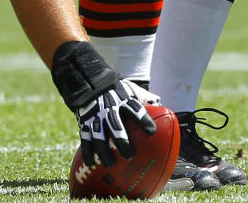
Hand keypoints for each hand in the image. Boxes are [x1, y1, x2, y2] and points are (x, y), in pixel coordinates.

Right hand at [50, 41, 157, 167]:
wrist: (91, 84)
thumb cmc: (117, 90)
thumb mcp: (132, 90)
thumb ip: (145, 98)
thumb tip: (162, 105)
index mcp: (124, 101)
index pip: (136, 110)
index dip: (144, 120)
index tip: (152, 132)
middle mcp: (110, 109)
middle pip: (116, 126)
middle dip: (122, 142)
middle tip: (130, 156)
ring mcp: (96, 116)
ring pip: (99, 135)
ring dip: (104, 151)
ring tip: (111, 163)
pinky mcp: (85, 123)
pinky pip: (85, 139)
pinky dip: (88, 151)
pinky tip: (92, 163)